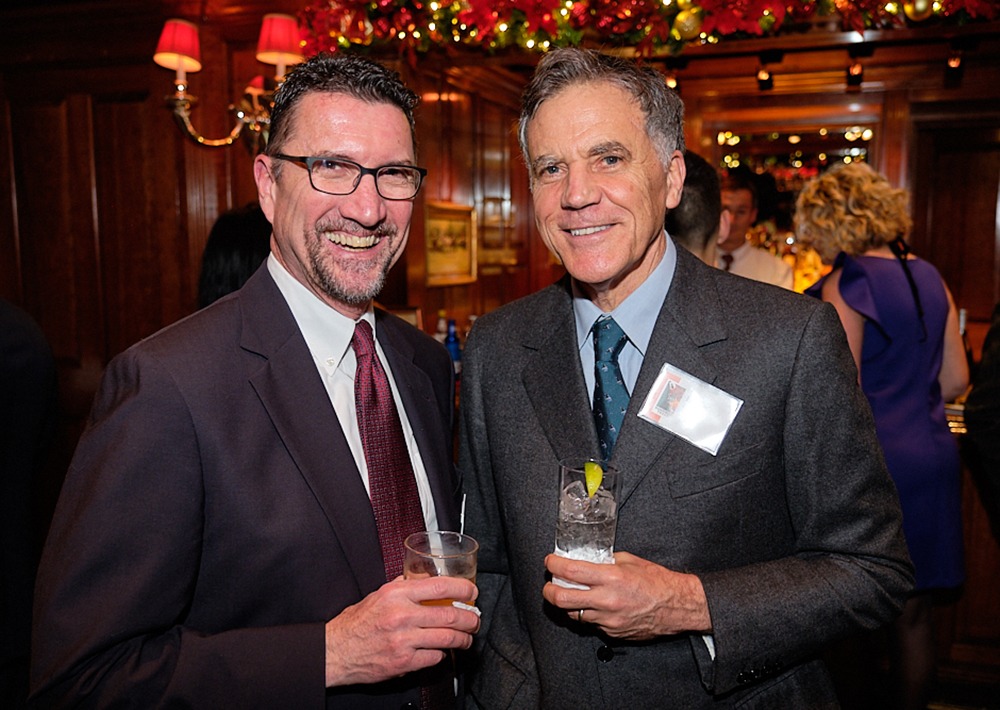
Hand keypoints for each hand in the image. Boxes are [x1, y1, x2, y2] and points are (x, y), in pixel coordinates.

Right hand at [324, 576, 479, 686]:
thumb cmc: (356, 623)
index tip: (472, 592)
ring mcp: (403, 640)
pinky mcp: (403, 662)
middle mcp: (402, 615)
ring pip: (447, 638)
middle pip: (449, 615)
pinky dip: (441, 654)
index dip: (462, 588)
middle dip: (470, 619)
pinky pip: (434, 657)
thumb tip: (425, 579)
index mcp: (396, 594)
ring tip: (466, 638)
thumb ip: (403, 586)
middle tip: (475, 620)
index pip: (439, 586)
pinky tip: (440, 651)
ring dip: (463, 639)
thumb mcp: (379, 594)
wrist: (336, 651)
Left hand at [542, 552, 711, 640]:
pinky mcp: (612, 633)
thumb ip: (606, 561)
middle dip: (549, 591)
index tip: (550, 562)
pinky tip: (594, 606)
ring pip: (573, 614)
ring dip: (568, 604)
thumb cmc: (658, 582)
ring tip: (571, 594)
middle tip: (549, 585)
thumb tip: (587, 559)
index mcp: (611, 578)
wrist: (678, 607)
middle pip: (561, 599)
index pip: (570, 572)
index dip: (554, 565)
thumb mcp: (630, 561)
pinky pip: (591, 624)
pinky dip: (588, 614)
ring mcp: (608, 620)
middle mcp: (607, 601)